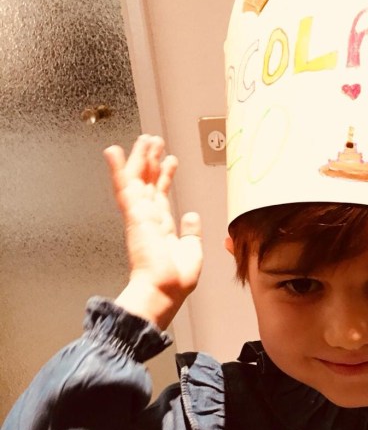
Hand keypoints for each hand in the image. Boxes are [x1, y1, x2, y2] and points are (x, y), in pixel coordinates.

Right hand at [104, 135, 201, 329]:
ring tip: (146, 139)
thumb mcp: (192, 251)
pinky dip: (117, 169)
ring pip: (137, 180)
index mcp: (162, 229)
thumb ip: (191, 232)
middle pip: (147, 183)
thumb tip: (192, 216)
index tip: (169, 160)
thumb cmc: (175, 281)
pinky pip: (124, 188)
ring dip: (139, 158)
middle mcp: (149, 220)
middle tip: (154, 141)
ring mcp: (140, 216)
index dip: (165, 177)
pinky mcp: (133, 216)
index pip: (161, 196)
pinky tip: (113, 151)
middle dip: (151, 161)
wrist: (164, 291)